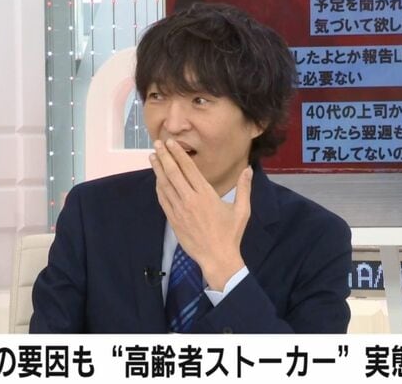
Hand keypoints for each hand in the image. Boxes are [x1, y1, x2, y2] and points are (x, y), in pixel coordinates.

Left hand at [149, 139, 251, 290]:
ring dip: (158, 170)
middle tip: (157, 143)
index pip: (189, 169)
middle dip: (164, 156)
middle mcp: (190, 200)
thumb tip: (248, 169)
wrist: (217, 258)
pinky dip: (159, 188)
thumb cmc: (231, 234)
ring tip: (153, 156)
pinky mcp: (173, 221)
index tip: (171, 143)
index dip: (178, 154)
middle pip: (173, 173)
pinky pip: (163, 200)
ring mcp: (179, 210)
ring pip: (165, 185)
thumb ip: (244, 188)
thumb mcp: (242, 210)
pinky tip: (157, 179)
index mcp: (206, 194)